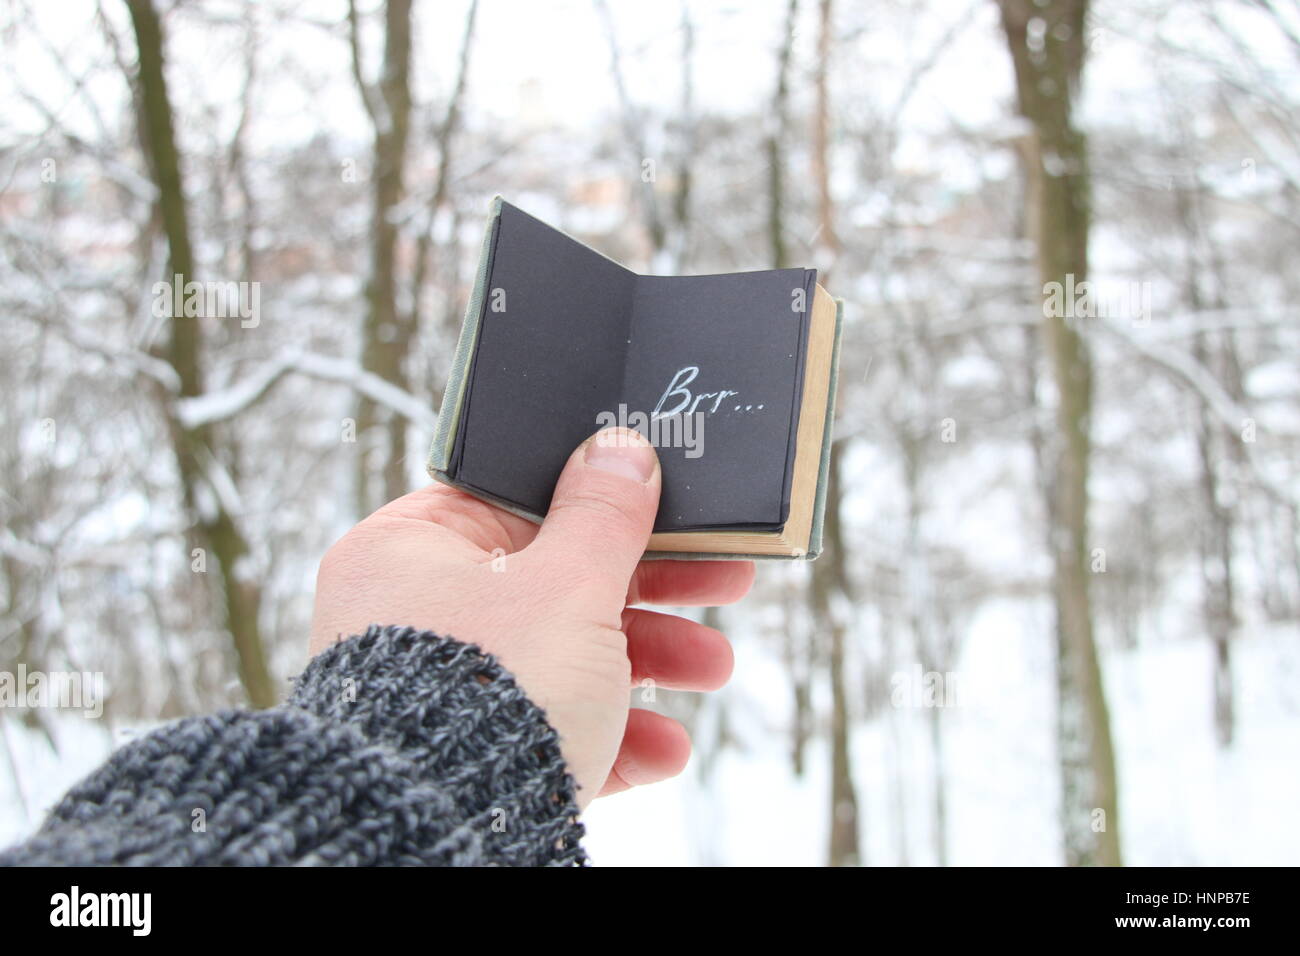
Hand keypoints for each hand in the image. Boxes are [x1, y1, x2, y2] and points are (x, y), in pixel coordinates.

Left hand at [309, 427, 753, 807]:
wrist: (447, 833)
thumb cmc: (491, 690)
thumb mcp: (567, 585)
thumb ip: (603, 515)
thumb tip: (621, 448)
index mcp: (414, 548)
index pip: (517, 501)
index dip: (602, 502)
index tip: (667, 506)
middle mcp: (418, 613)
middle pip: (557, 581)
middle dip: (653, 592)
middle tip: (722, 582)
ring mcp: (442, 687)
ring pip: (564, 657)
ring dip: (651, 664)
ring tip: (712, 670)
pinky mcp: (470, 753)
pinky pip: (550, 726)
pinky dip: (614, 733)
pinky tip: (666, 748)